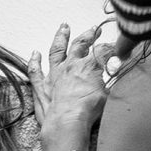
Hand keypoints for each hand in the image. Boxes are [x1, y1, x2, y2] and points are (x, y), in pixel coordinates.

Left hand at [30, 21, 119, 150]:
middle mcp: (70, 66)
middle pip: (80, 44)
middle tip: (94, 29)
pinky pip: (35, 71)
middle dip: (88, 35)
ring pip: (56, 50)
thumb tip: (116, 72)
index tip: (117, 47)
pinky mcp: (41, 86)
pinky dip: (34, 61)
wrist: (66, 123)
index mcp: (88, 66)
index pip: (102, 51)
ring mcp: (53, 75)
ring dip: (60, 37)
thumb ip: (111, 80)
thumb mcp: (108, 94)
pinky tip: (34, 53)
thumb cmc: (88, 111)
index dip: (111, 48)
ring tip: (63, 27)